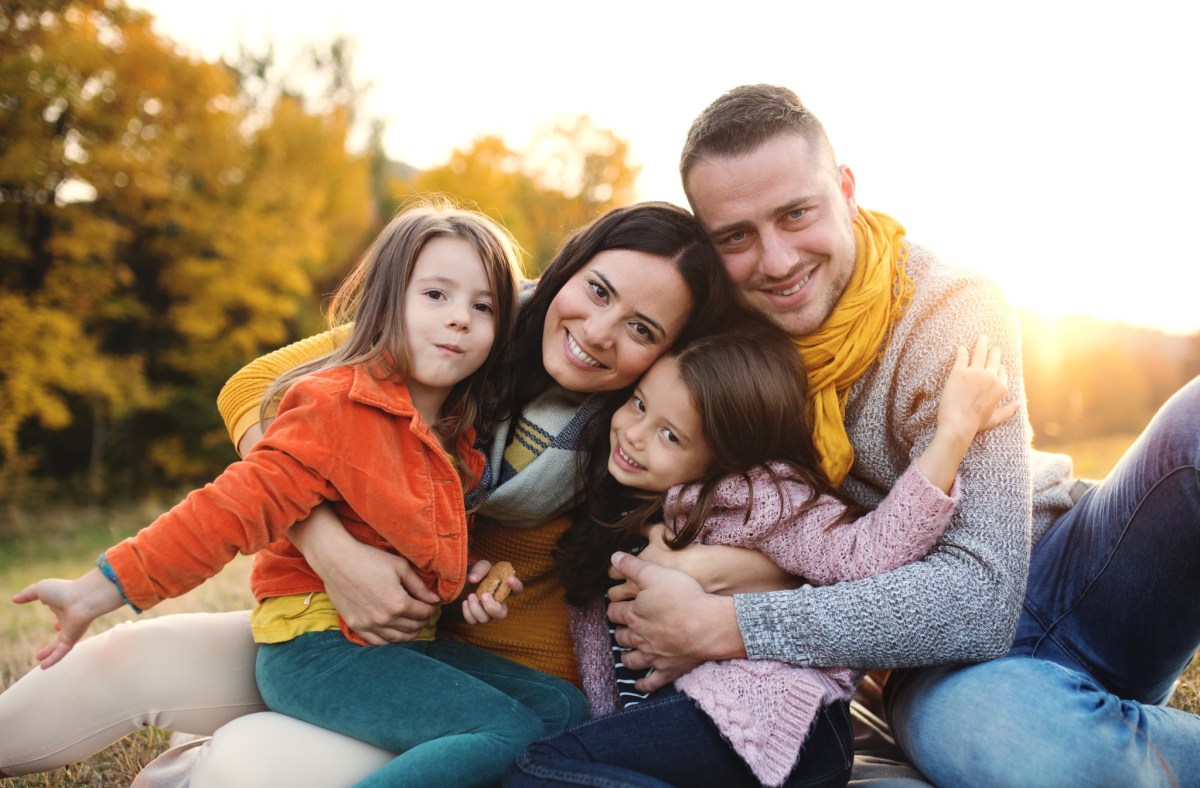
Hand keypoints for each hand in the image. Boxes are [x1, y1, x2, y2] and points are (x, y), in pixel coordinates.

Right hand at [14, 569, 123, 668]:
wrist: (83, 598)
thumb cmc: (64, 590)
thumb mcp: (40, 589)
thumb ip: (27, 594)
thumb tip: (14, 599)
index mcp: (64, 607)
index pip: (61, 616)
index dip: (59, 621)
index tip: (56, 625)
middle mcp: (69, 620)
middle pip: (60, 635)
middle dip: (52, 644)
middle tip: (42, 652)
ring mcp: (71, 630)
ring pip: (60, 646)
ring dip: (50, 653)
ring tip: (40, 662)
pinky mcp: (73, 638)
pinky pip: (62, 652)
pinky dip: (53, 659)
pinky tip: (43, 667)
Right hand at [292, 506, 438, 644]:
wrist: (337, 561)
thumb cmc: (370, 559)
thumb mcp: (400, 567)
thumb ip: (419, 586)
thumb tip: (434, 599)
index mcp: (398, 603)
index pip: (423, 613)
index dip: (431, 609)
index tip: (432, 604)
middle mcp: (384, 619)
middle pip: (412, 627)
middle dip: (423, 621)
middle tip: (424, 613)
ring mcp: (369, 625)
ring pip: (397, 638)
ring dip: (409, 633)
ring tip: (413, 624)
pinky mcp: (356, 626)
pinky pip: (377, 642)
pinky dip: (389, 639)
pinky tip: (394, 632)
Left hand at [460, 560, 522, 624]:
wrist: (467, 581)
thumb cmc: (480, 574)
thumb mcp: (482, 566)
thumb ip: (480, 569)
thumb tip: (472, 579)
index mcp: (504, 590)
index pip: (517, 590)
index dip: (516, 586)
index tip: (509, 578)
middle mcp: (498, 604)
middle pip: (501, 614)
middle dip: (492, 607)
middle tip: (484, 595)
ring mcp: (487, 613)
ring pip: (485, 619)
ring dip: (476, 609)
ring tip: (470, 596)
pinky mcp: (475, 617)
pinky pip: (473, 621)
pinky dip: (468, 613)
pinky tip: (465, 602)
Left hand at [606, 551, 744, 692]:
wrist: (707, 625)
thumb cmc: (683, 596)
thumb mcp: (655, 573)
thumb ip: (633, 566)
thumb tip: (613, 557)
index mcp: (634, 614)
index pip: (615, 612)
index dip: (614, 607)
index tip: (617, 605)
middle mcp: (639, 637)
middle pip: (621, 635)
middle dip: (619, 630)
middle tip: (622, 627)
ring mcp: (653, 656)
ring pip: (631, 659)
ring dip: (626, 655)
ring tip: (626, 652)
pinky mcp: (668, 670)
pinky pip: (650, 683)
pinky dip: (642, 685)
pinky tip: (639, 685)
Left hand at [939, 336, 1018, 439]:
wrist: (958, 423)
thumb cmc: (975, 424)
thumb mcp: (995, 419)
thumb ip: (1008, 411)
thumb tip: (1019, 404)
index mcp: (1001, 387)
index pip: (1002, 371)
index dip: (999, 367)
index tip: (997, 363)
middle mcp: (990, 377)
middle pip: (994, 358)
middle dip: (994, 350)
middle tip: (993, 345)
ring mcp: (975, 372)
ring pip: (980, 352)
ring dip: (981, 343)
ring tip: (981, 337)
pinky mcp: (959, 371)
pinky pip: (962, 356)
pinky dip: (962, 351)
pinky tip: (961, 348)